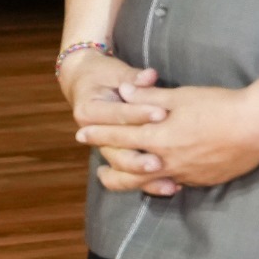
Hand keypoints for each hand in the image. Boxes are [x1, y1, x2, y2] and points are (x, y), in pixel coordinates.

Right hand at [60, 50, 163, 186]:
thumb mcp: (116, 72)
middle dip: (139, 157)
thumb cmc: (102, 75)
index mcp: (88, 111)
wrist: (85, 84)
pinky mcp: (117, 156)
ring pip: (122, 168)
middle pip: (115, 151)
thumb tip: (149, 76)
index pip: (117, 115)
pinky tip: (173, 186)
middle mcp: (91, 134)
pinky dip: (150, 183)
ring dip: (145, 178)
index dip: (139, 114)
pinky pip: (131, 176)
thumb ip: (134, 77)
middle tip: (160, 160)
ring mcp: (104, 148)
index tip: (162, 113)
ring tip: (171, 182)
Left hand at [79, 82, 258, 194]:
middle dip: (110, 171)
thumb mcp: (180, 96)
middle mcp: (167, 161)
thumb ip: (148, 97)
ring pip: (151, 183)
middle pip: (128, 173)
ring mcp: (187, 173)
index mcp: (158, 137)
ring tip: (127, 178)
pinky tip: (162, 178)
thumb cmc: (220, 106)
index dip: (98, 134)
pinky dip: (163, 181)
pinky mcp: (205, 179)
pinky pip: (177, 183)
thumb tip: (123, 92)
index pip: (119, 137)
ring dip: (135, 180)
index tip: (81, 133)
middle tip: (99, 170)